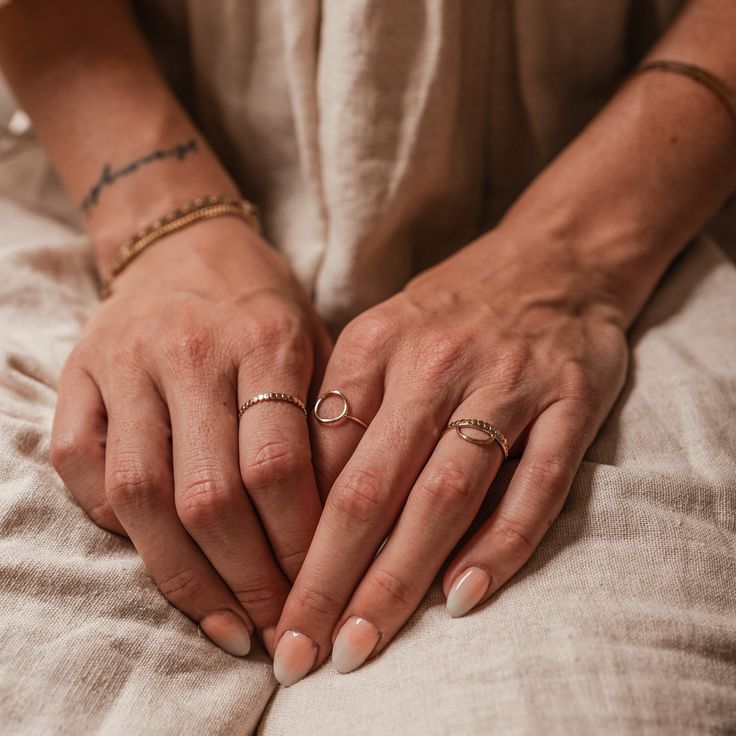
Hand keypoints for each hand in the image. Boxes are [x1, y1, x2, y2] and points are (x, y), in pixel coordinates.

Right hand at [50, 216, 331, 657]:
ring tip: (226, 623)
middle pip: (209, 495)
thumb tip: (338, 527)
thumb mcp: (315, 340)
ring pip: (140, 495)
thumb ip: (325, 419)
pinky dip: (116, 526)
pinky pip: (83, 469)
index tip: (317, 590)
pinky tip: (161, 557)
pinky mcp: (77, 377)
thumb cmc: (263, 304)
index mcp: (264, 339)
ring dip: (184, 577)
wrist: (185, 245)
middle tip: (278, 627)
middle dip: (248, 580)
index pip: (277, 467)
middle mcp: (190, 353)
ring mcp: (123, 365)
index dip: (297, 545)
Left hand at [270, 224, 629, 683]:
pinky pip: (535, 485)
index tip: (270, 595)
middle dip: (328, 577)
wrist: (554, 259)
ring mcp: (507, 382)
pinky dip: (501, 545)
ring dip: (400, 577)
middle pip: (373, 486)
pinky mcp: (570, 401)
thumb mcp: (382, 334)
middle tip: (296, 652)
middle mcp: (435, 363)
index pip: (321, 454)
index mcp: (376, 344)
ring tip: (361, 641)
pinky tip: (463, 598)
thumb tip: (302, 507)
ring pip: (445, 493)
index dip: (289, 533)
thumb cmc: (453, 310)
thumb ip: (345, 409)